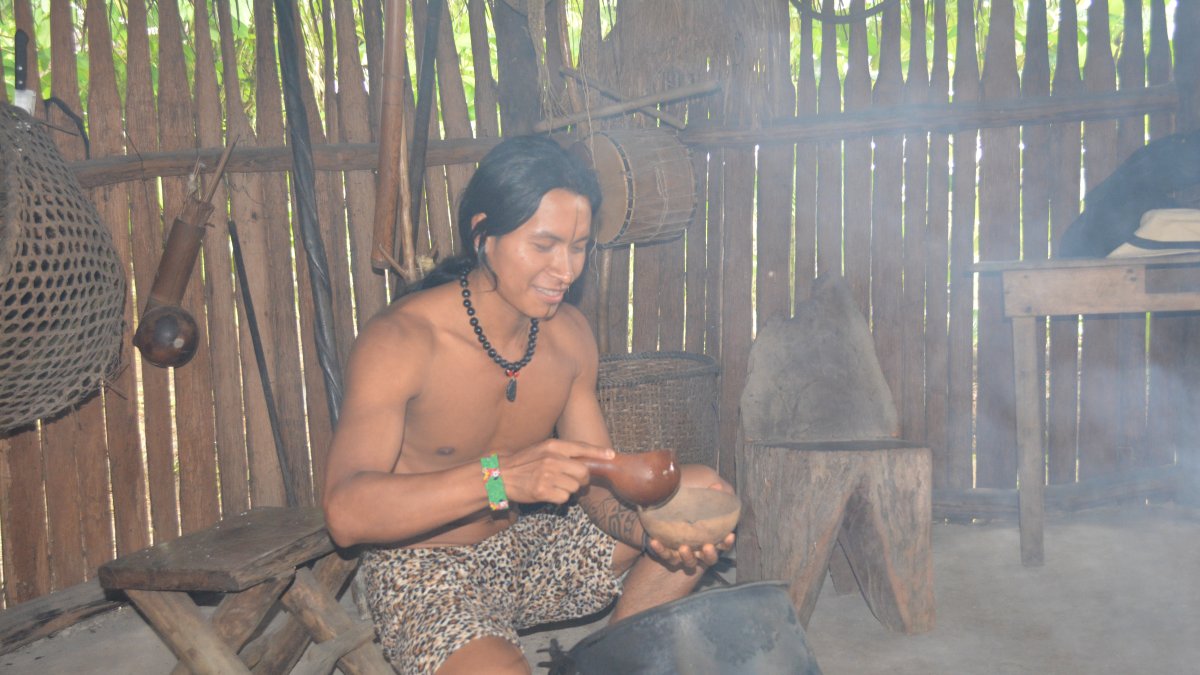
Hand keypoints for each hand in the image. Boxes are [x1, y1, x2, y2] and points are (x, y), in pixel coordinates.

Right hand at [498, 440, 614, 504]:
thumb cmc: (525, 463)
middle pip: (583, 471)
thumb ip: (562, 452)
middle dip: (582, 479)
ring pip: (575, 487)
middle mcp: (551, 459)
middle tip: (571, 480)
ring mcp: (547, 475)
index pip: (581, 447)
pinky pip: (564, 498)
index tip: (611, 456)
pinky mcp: (542, 490)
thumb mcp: (542, 449)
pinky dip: (559, 498)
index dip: (599, 452)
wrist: (501, 475)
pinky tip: (548, 493)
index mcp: (553, 446)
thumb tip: (586, 459)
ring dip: (568, 489)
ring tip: (554, 485)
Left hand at [644, 463, 736, 569]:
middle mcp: (700, 552)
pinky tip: (654, 542)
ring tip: (683, 548)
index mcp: (710, 541)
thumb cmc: (689, 517)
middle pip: (709, 558)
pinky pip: (666, 556)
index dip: (727, 542)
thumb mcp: (698, 508)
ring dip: (687, 556)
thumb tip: (717, 486)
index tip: (730, 535)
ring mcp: (685, 557)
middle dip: (709, 554)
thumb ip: (708, 499)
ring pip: (689, 563)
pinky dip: (661, 550)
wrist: (666, 526)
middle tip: (707, 546)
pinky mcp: (670, 557)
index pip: (723, 545)